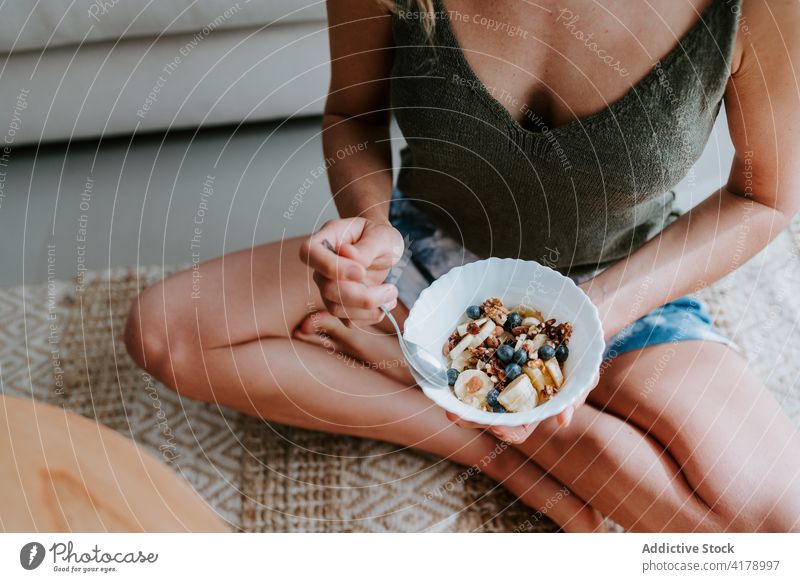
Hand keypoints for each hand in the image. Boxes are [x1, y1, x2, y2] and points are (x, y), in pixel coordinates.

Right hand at [300, 217, 403, 325]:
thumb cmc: (379, 236)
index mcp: (327, 239)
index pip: (309, 253)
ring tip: (392, 294)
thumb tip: (348, 254)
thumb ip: (367, 246)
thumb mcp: (382, 235)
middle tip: (391, 289)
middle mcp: (322, 266)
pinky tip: (386, 303)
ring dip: (369, 308)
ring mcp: (328, 287)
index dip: (330, 266)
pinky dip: (370, 316)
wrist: (382, 248)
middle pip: (327, 288)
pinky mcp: (339, 304)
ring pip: (337, 308)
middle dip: (362, 295)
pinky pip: (348, 320)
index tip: (361, 272)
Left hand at [447, 369, 599, 442]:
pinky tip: (449, 359)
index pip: (516, 430)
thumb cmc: (581, 357)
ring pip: (473, 392)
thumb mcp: (585, 376)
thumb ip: (574, 397)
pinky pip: (471, 362)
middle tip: (455, 414)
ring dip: (457, 396)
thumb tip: (563, 421)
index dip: (505, 431)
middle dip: (470, 417)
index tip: (497, 428)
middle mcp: (510, 397)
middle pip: (486, 415)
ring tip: (444, 394)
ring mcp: (497, 376)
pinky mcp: (487, 354)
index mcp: (531, 409)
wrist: (570, 322)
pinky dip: (460, 364)